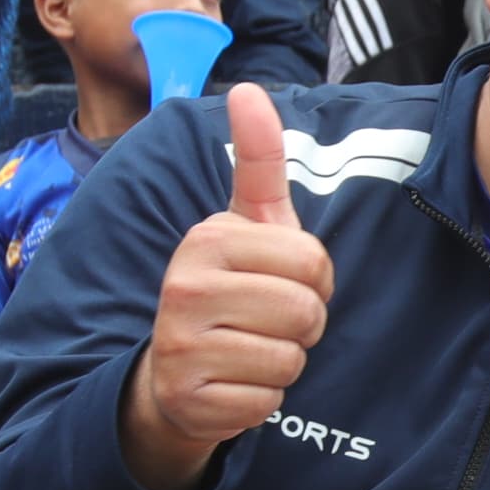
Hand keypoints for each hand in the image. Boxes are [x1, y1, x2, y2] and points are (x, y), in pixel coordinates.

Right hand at [123, 82, 335, 489]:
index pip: (315, 263)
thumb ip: (258, 160)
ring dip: (284, 362)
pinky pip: (268, 402)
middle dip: (303, 324)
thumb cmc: (229, 289)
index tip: (281, 282)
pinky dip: (264, 399)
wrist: (175, 373)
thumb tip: (248, 88)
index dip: (315, 281)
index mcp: (207, 239)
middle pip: (306, 312)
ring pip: (289, 359)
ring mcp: (180, 346)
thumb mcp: (247, 224)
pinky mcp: (188, 399)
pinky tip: (235, 381)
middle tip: (268, 321)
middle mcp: (184, 287)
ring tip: (250, 348)